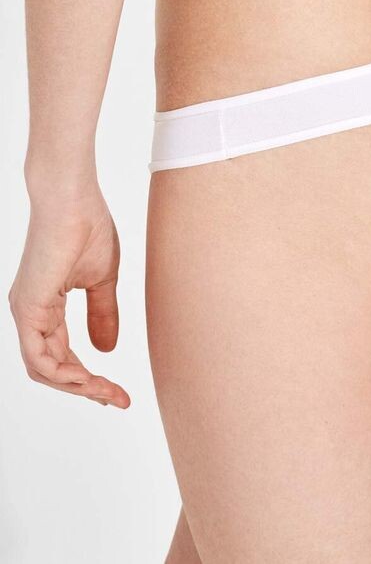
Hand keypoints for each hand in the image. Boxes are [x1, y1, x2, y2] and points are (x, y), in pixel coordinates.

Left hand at [9, 187, 130, 407]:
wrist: (73, 198)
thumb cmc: (88, 227)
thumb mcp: (102, 281)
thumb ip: (102, 314)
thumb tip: (106, 349)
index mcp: (45, 307)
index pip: (62, 357)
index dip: (90, 379)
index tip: (119, 392)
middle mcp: (30, 314)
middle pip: (52, 370)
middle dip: (86, 390)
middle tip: (117, 399)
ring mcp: (26, 312)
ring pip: (43, 371)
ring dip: (78, 387)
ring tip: (108, 392)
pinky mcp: (28, 308)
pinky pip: (39, 358)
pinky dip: (64, 375)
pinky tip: (89, 379)